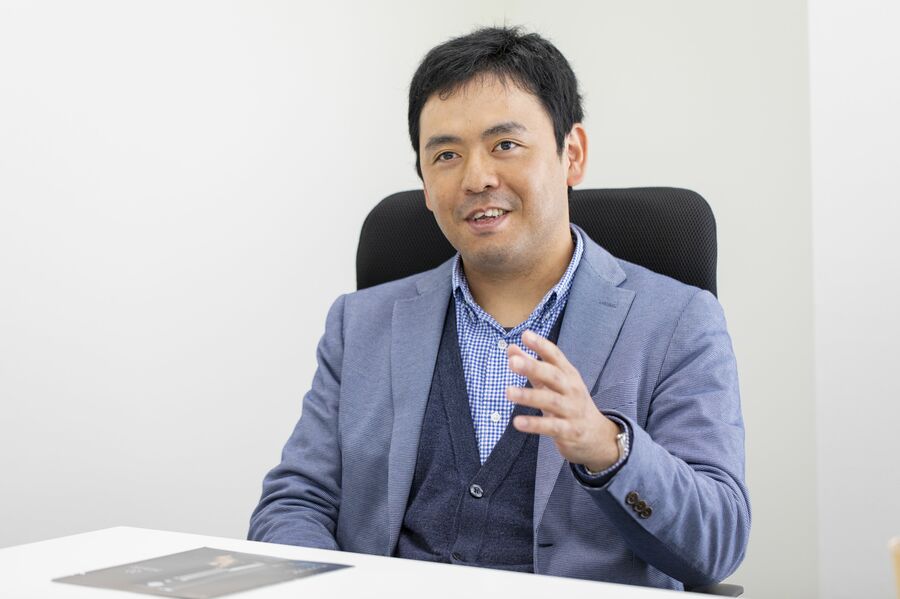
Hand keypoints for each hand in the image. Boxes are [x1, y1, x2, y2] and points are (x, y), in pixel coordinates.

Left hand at [507, 330, 620, 471]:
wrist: (598, 435)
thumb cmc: (570, 403)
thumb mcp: (554, 384)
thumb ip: (532, 366)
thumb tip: (510, 348)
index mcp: (568, 374)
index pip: (555, 356)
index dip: (541, 345)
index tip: (525, 335)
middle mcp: (572, 389)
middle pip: (553, 376)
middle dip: (533, 367)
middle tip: (512, 362)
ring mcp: (572, 410)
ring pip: (550, 401)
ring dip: (528, 396)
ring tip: (508, 392)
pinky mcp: (569, 431)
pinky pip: (551, 427)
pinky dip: (534, 424)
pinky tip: (517, 422)